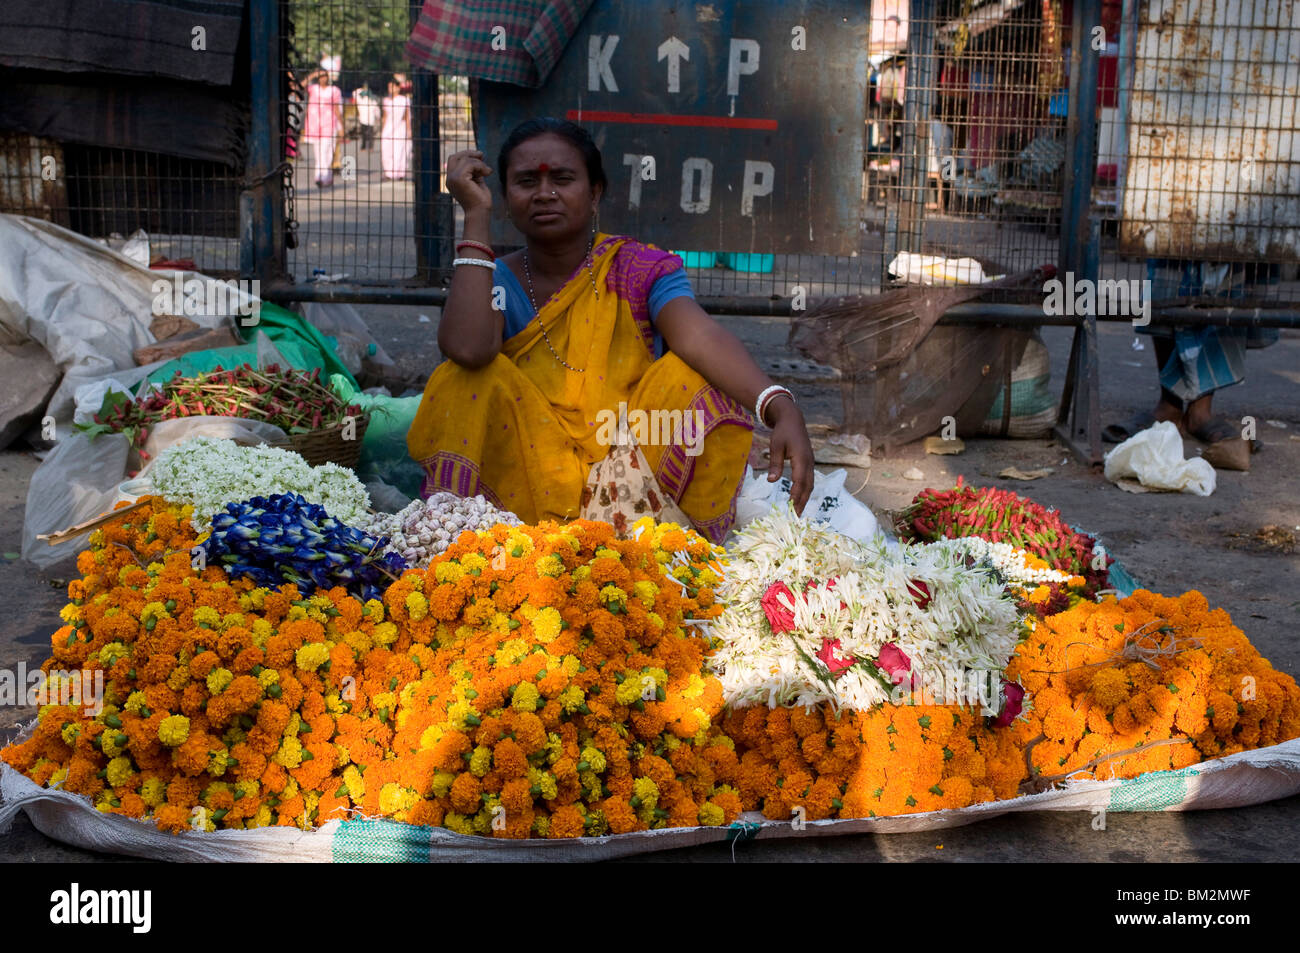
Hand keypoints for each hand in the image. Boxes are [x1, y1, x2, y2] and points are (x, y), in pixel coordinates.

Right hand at [445, 149, 492, 213]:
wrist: (480, 212)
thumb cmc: (480, 200)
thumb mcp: (476, 180)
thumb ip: (474, 169)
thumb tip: (479, 154)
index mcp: (451, 180)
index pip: (453, 160)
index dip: (465, 154)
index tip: (479, 156)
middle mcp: (449, 179)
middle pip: (455, 156)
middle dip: (469, 153)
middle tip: (482, 156)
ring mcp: (452, 178)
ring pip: (465, 160)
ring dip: (479, 163)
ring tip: (487, 172)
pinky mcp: (459, 179)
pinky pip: (470, 164)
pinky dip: (481, 166)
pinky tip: (488, 173)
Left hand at [766, 397, 813, 514]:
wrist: (793, 420)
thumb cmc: (782, 432)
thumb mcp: (775, 446)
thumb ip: (774, 464)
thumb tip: (771, 481)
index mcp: (801, 459)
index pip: (800, 481)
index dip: (796, 495)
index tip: (791, 508)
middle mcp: (809, 463)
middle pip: (808, 486)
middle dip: (802, 502)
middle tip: (796, 517)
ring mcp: (811, 463)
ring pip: (810, 484)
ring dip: (805, 498)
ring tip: (798, 511)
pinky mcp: (809, 463)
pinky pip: (809, 480)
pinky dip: (805, 491)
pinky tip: (799, 498)